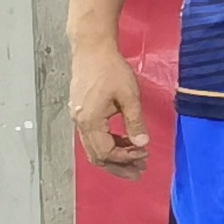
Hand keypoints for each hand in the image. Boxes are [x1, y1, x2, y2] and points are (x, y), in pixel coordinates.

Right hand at [72, 40, 149, 178]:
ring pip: (95, 147)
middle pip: (97, 156)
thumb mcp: (129, 96)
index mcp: (90, 121)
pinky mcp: (82, 113)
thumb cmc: (111, 70)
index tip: (144, 155)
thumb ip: (135, 122)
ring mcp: (79, 119)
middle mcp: (81, 124)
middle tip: (140, 172)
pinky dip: (110, 143)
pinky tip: (126, 142)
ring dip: (115, 156)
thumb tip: (142, 144)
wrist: (92, 50)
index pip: (106, 152)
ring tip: (137, 160)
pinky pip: (94, 136)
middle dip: (119, 165)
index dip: (126, 158)